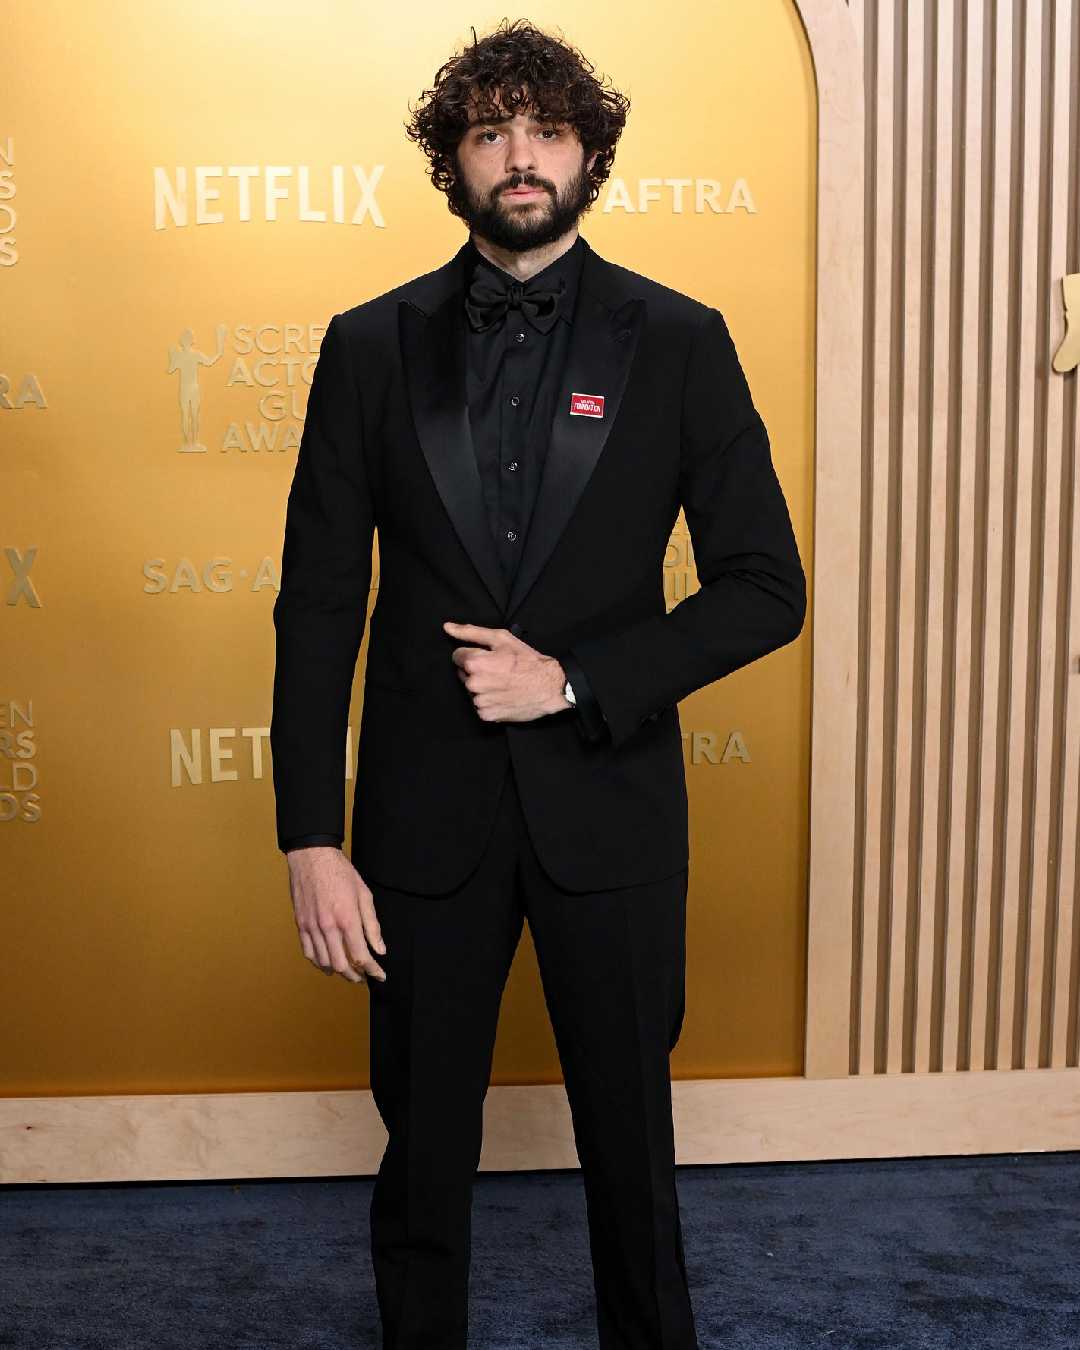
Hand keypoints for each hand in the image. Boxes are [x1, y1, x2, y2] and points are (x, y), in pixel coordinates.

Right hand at [285, 846, 386, 983]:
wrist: (312, 857)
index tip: (380, 976)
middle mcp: (328, 927)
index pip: (361, 956)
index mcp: (347, 919)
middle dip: (355, 976)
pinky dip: (319, 962)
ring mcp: (311, 927)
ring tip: (348, 971)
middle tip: (364, 977)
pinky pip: (308, 952)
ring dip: (337, 971)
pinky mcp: (300, 925)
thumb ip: (372, 925)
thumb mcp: (364, 895)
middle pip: (341, 965)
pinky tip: (327, 962)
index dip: (372, 970)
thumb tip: (380, 949)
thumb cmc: (341, 873)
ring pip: (324, 962)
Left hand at [443, 621, 568, 722]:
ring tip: (503, 683)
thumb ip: (471, 632)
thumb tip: (447, 628)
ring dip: (483, 687)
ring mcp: (479, 701)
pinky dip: (489, 702)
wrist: (549, 687)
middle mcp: (473, 684)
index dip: (473, 655)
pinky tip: (503, 695)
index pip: (457, 656)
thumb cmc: (527, 661)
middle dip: (477, 671)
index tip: (489, 658)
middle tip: (499, 670)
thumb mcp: (501, 638)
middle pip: (464, 674)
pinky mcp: (486, 715)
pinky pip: (480, 706)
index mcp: (474, 663)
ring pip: (472, 691)